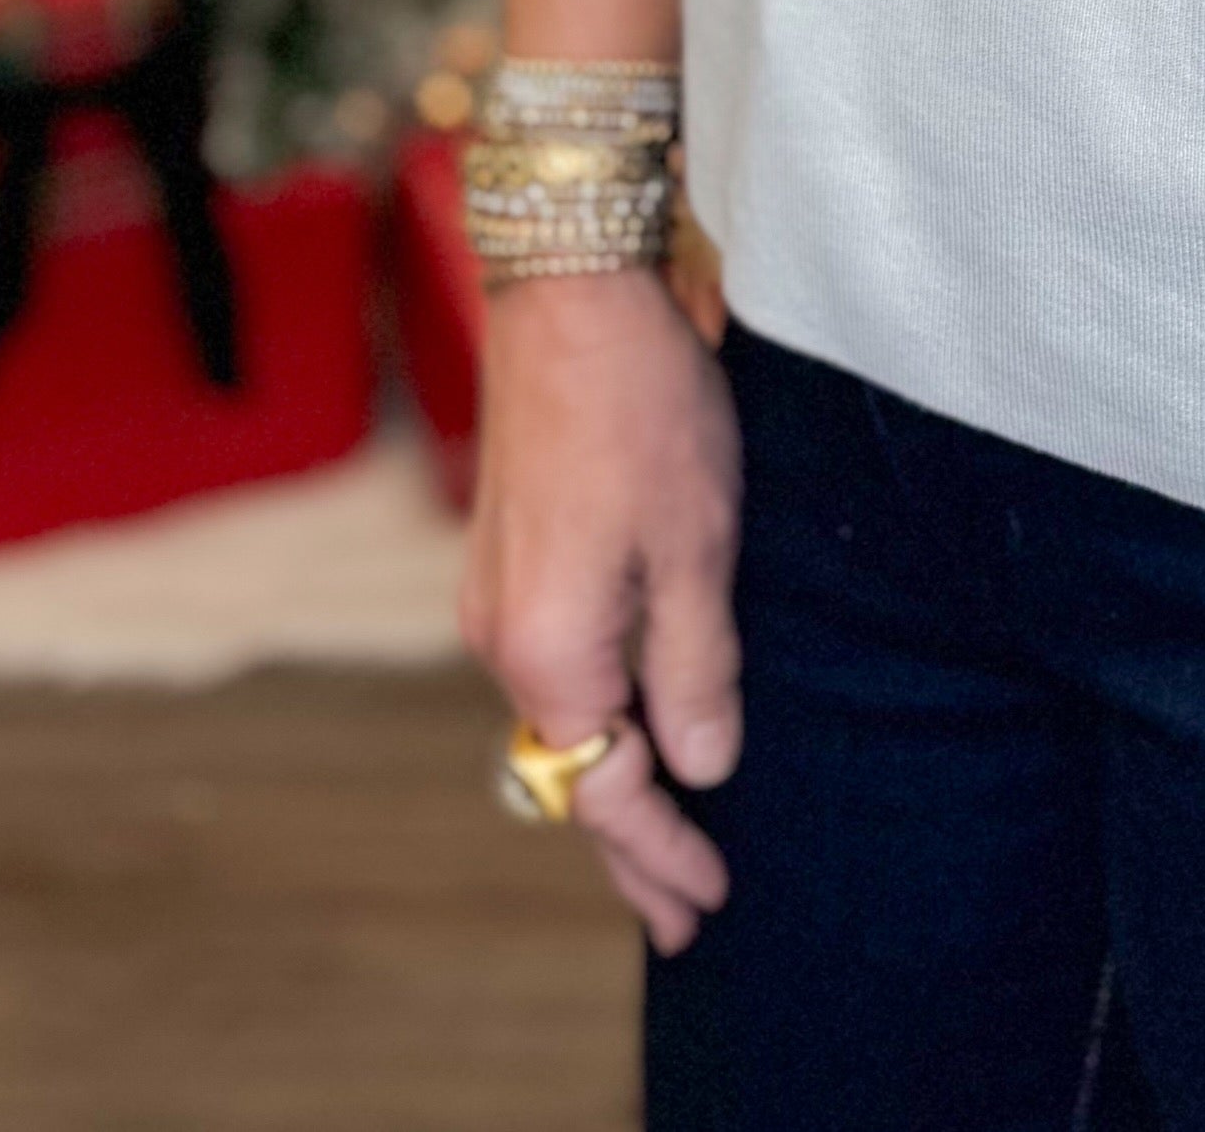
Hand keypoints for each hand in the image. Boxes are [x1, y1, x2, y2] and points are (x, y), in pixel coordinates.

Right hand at [459, 266, 742, 954]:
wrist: (568, 290)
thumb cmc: (644, 409)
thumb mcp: (697, 546)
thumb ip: (694, 669)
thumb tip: (701, 771)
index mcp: (549, 651)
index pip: (608, 791)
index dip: (664, 852)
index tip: (710, 902)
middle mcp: (501, 638)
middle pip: (570, 771)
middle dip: (630, 845)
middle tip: (683, 913)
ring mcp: (494, 596)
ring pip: (558, 717)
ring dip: (613, 777)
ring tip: (670, 832)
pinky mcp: (506, 555)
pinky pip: (549, 667)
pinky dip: (592, 713)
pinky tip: (631, 721)